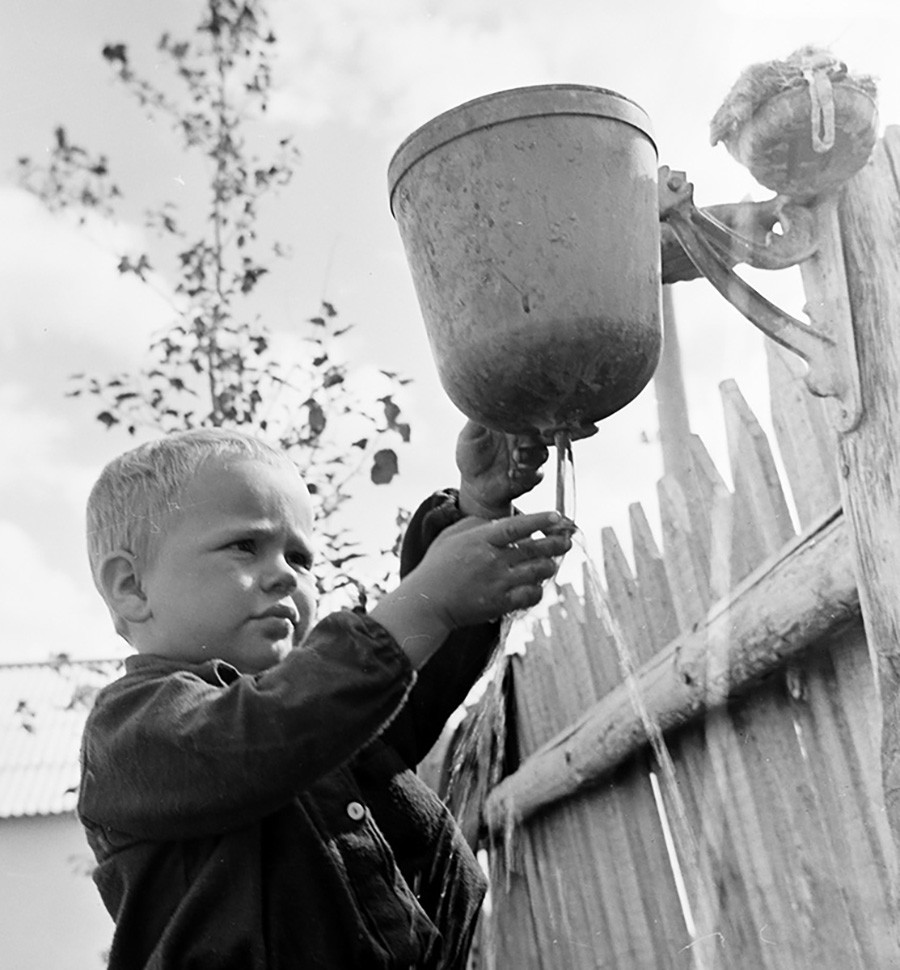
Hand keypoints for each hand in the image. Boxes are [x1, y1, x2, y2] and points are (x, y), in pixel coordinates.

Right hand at [403, 510, 572, 628]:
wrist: (427, 602)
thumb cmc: (438, 566)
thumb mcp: (452, 535)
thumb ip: (477, 524)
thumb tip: (502, 521)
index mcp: (481, 540)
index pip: (518, 527)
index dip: (541, 521)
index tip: (558, 517)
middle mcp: (492, 560)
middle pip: (536, 549)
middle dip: (557, 543)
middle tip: (567, 539)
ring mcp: (498, 583)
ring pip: (538, 572)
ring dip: (549, 566)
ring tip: (551, 562)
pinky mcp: (500, 604)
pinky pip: (531, 595)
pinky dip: (538, 590)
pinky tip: (536, 585)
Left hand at [456, 420, 549, 517]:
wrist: (473, 483)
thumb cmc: (471, 454)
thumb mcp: (471, 433)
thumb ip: (480, 417)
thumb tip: (483, 398)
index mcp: (514, 423)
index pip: (531, 413)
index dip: (535, 412)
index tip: (532, 413)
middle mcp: (524, 438)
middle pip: (545, 432)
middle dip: (545, 433)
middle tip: (538, 434)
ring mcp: (528, 457)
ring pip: (542, 452)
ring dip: (531, 455)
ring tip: (516, 455)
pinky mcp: (530, 476)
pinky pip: (537, 474)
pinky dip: (526, 473)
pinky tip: (512, 474)